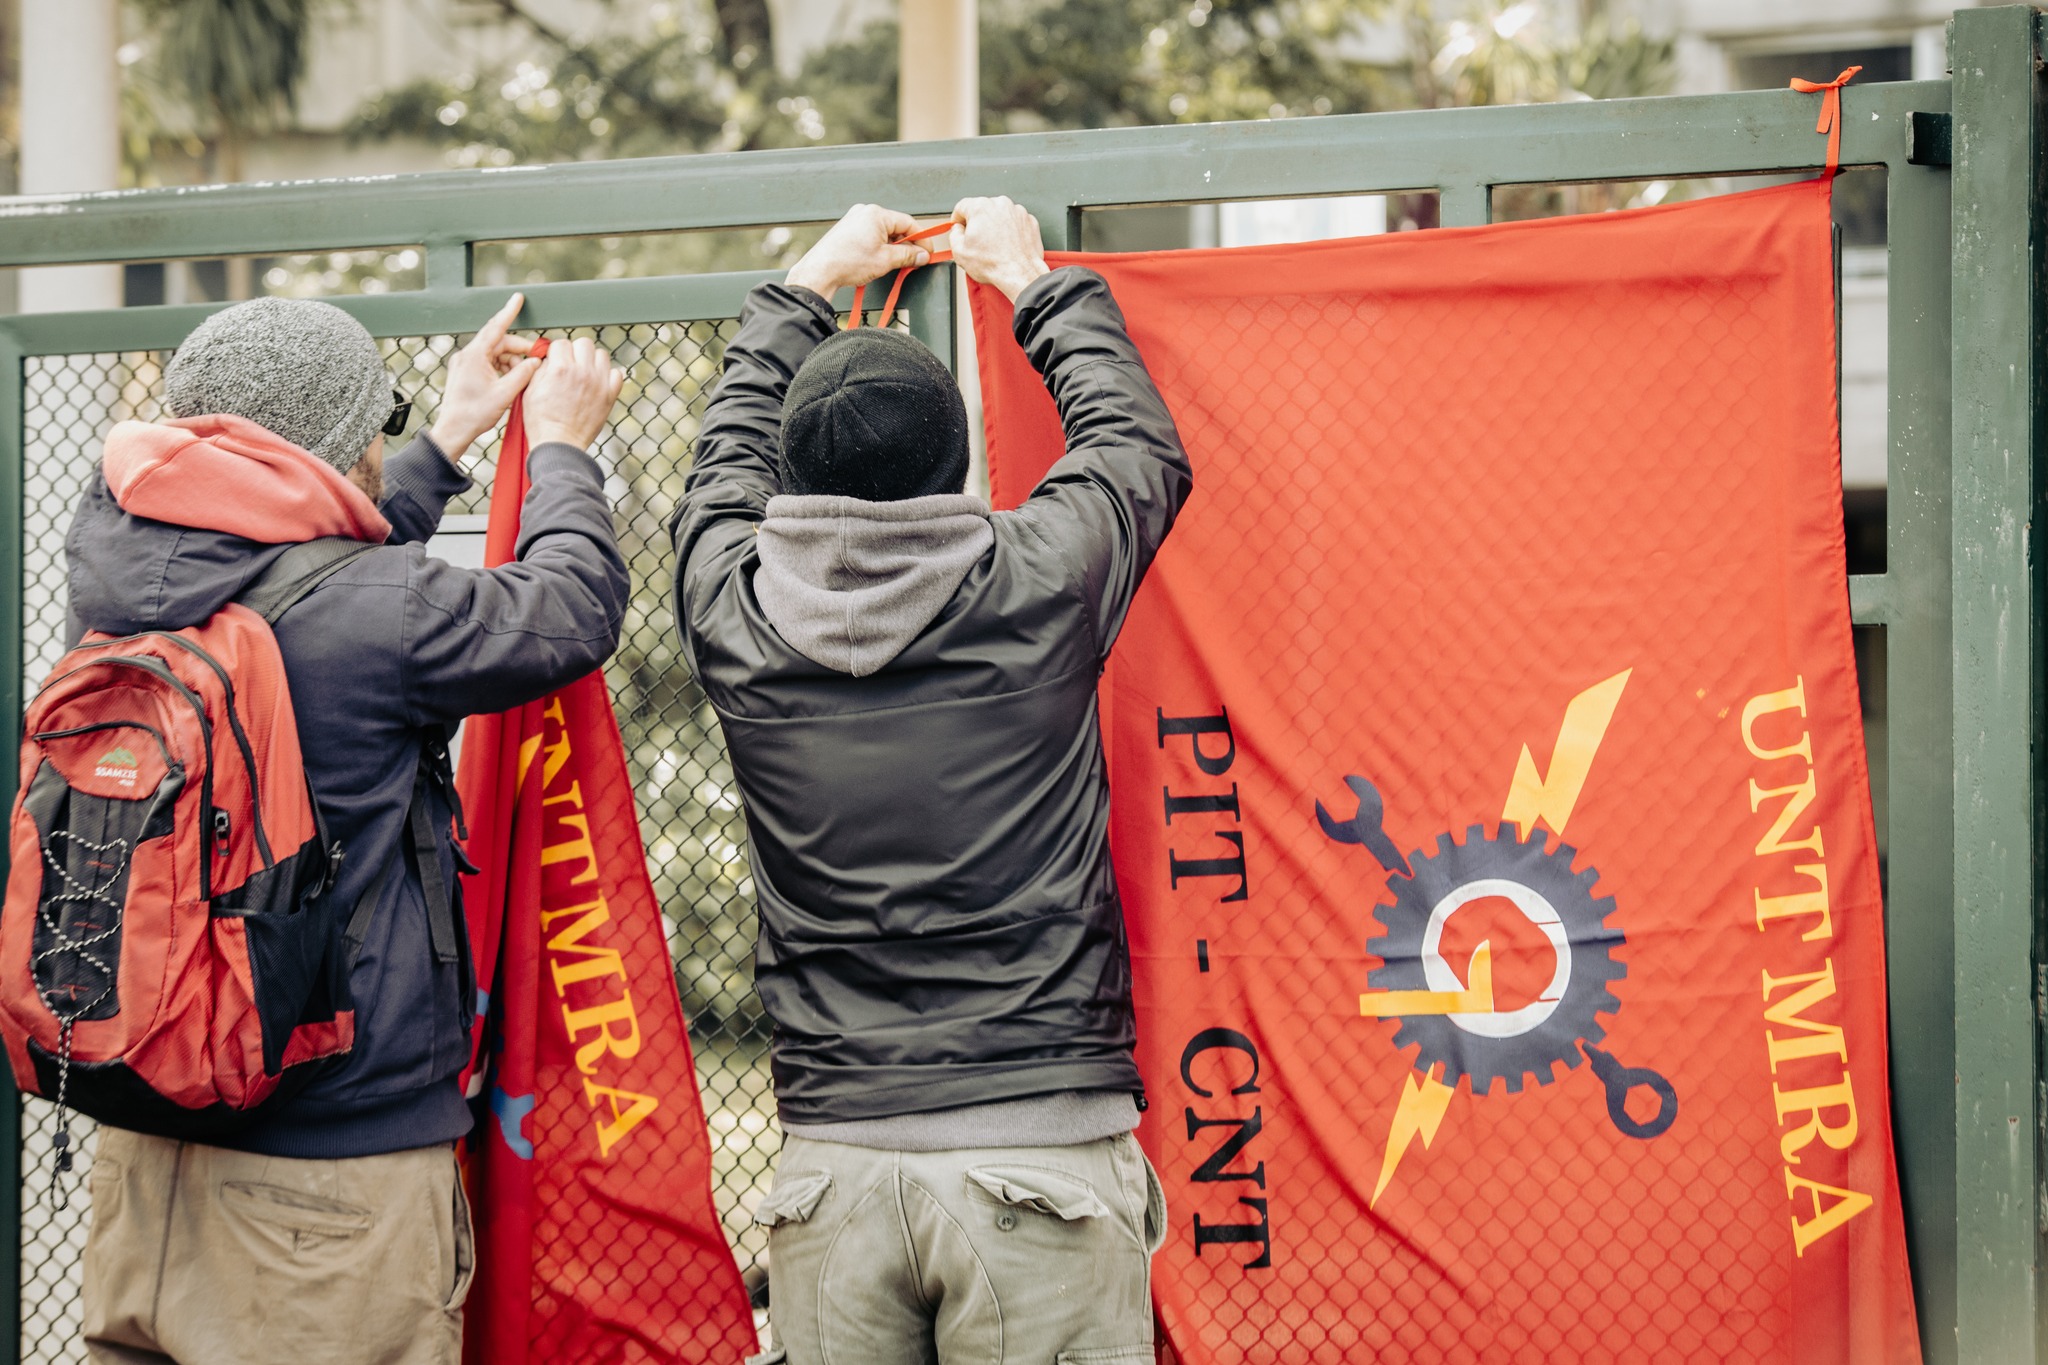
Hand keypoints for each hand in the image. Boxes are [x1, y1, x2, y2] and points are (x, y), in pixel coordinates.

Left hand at [428, 293, 541, 461]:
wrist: (454, 430)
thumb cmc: (476, 414)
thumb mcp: (505, 394)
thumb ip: (523, 374)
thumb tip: (535, 361)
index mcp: (475, 356)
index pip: (496, 327)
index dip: (509, 312)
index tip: (518, 298)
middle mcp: (467, 355)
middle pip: (499, 343)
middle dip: (519, 351)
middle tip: (538, 362)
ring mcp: (466, 363)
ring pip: (496, 354)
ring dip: (512, 363)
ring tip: (522, 379)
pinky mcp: (466, 372)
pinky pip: (489, 363)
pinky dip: (503, 369)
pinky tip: (511, 381)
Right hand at [523, 336, 626, 451]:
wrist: (559, 444)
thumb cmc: (541, 420)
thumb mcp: (530, 390)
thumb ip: (540, 368)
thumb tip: (549, 356)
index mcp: (560, 369)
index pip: (561, 343)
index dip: (556, 352)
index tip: (555, 362)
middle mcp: (582, 372)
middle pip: (583, 343)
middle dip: (575, 351)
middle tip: (570, 365)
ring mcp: (599, 383)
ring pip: (601, 355)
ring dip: (592, 361)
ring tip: (584, 373)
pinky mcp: (610, 395)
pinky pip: (617, 374)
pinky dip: (609, 375)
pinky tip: (598, 383)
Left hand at [785, 204, 932, 299]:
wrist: (821, 270)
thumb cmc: (847, 262)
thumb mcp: (885, 260)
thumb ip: (908, 256)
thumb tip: (921, 255)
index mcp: (876, 214)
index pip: (908, 223)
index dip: (921, 239)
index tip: (927, 252)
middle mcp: (865, 212)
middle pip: (896, 227)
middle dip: (907, 244)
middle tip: (915, 260)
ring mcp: (855, 220)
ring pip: (884, 232)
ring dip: (893, 247)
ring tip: (896, 263)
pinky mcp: (848, 229)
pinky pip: (871, 235)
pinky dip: (880, 246)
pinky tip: (881, 260)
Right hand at [950, 196, 1049, 301]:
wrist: (1020, 274)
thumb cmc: (994, 264)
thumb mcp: (959, 251)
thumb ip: (954, 234)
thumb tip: (957, 230)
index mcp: (980, 207)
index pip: (962, 206)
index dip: (957, 219)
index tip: (959, 227)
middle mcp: (1000, 204)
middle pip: (982, 209)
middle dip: (978, 224)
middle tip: (978, 242)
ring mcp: (1017, 211)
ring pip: (999, 215)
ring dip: (995, 227)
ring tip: (995, 246)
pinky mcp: (1029, 221)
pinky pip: (1014, 222)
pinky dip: (1010, 231)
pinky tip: (1007, 246)